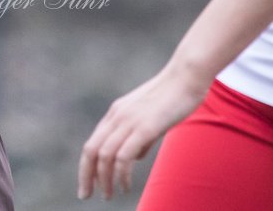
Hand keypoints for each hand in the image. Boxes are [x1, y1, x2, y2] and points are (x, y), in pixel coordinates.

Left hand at [77, 65, 208, 199]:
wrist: (186, 76)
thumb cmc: (174, 97)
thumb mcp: (151, 118)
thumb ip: (141, 137)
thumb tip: (135, 158)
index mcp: (116, 114)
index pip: (92, 143)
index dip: (87, 166)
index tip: (87, 184)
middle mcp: (116, 116)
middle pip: (91, 151)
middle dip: (86, 176)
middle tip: (86, 195)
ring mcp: (129, 121)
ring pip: (105, 156)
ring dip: (104, 179)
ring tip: (109, 195)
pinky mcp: (144, 127)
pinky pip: (124, 156)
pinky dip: (121, 174)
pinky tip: (125, 187)